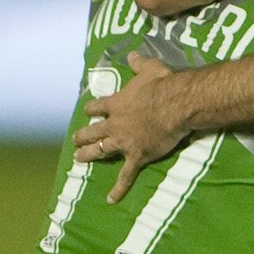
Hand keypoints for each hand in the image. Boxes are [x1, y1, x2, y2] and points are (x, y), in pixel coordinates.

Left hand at [72, 53, 187, 202]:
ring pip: (101, 150)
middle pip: (93, 131)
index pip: (98, 107)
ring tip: (79, 159)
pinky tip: (110, 199)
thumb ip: (138, 63)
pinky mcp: (137, 156)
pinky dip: (118, 188)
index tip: (89, 110)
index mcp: (117, 103)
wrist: (177, 104)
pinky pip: (125, 175)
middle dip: (83, 135)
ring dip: (89, 155)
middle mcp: (115, 124)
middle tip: (76, 139)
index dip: (93, 109)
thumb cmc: (164, 85)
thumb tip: (131, 54)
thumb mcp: (150, 68)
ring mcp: (124, 142)